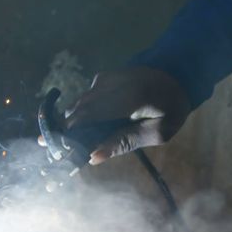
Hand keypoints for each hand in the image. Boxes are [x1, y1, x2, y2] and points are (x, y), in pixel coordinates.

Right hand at [60, 67, 190, 164]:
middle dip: (64, 132)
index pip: (88, 117)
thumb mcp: (158, 131)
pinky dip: (81, 115)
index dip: (69, 135)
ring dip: (71, 124)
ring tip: (65, 145)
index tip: (57, 153)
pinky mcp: (101, 78)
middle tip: (55, 153)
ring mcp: (104, 79)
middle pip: (77, 110)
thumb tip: (93, 157)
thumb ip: (126, 142)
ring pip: (78, 105)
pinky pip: (85, 99)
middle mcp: (110, 84)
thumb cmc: (171, 108)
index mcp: (128, 98)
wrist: (176, 74)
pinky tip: (83, 131)